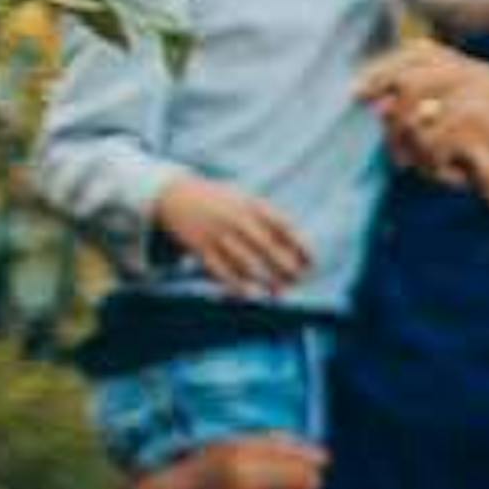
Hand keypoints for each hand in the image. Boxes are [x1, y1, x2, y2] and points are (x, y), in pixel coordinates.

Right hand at [150, 178, 315, 298]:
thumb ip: (271, 220)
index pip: (285, 227)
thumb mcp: (247, 200)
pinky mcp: (201, 247)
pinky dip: (238, 286)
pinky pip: (222, 271)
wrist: (175, 194)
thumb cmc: (223, 202)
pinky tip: (251, 295)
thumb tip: (299, 251)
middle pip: (269, 248)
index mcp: (252, 205)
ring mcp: (219, 233)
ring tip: (280, 293)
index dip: (302, 246)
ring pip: (248, 264)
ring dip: (267, 281)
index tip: (313, 263)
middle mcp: (237, 218)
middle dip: (288, 268)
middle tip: (298, 281)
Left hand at [359, 45, 488, 255]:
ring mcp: (478, 99)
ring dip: (418, 152)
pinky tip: (463, 179)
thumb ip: (430, 112)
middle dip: (392, 120)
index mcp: (483, 73)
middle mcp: (481, 78)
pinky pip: (427, 144)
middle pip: (405, 79)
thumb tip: (375, 105)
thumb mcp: (471, 134)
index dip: (383, 69)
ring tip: (443, 172)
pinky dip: (437, 170)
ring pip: (411, 116)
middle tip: (398, 159)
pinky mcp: (474, 126)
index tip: (359, 95)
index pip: (419, 52)